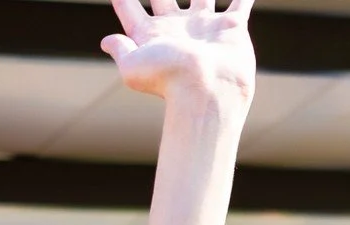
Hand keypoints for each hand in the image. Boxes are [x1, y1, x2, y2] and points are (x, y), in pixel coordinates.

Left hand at [102, 0, 255, 113]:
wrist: (208, 91)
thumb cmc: (168, 81)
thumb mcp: (132, 67)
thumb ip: (121, 49)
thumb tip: (107, 41)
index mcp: (151, 35)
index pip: (129, 9)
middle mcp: (177, 29)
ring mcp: (204, 26)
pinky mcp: (231, 26)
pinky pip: (242, 1)